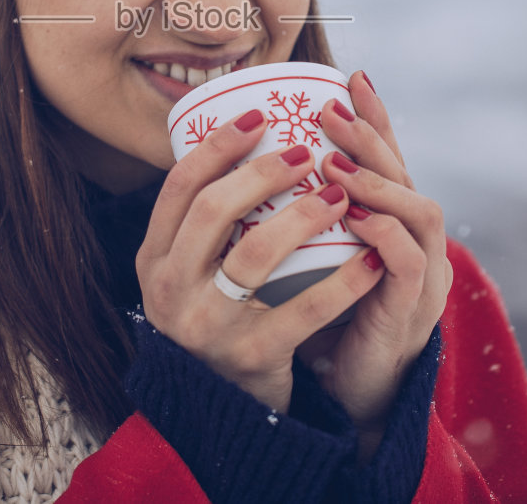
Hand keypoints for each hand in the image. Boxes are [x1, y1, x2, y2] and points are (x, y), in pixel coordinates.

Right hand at [136, 108, 388, 412]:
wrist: (221, 409)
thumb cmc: (218, 317)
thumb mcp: (191, 274)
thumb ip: (206, 223)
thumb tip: (251, 135)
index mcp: (155, 261)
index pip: (178, 188)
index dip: (216, 147)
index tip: (257, 116)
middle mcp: (171, 291)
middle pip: (213, 211)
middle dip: (263, 172)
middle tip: (307, 151)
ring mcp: (208, 326)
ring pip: (254, 254)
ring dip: (303, 215)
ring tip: (341, 195)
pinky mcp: (250, 357)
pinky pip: (302, 310)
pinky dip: (342, 281)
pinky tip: (371, 259)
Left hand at [298, 71, 452, 451]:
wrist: (352, 390)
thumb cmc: (323, 318)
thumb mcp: (308, 258)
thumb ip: (293, 216)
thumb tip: (239, 168)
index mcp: (388, 220)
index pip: (387, 157)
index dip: (374, 116)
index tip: (349, 75)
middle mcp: (414, 239)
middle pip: (405, 172)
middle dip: (371, 136)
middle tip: (333, 109)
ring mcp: (422, 274)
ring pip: (420, 212)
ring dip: (379, 182)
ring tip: (336, 163)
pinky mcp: (413, 310)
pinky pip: (408, 265)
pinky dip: (385, 237)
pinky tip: (357, 220)